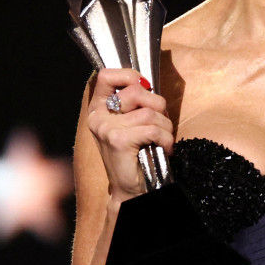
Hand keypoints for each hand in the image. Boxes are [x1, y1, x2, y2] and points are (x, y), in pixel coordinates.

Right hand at [86, 68, 173, 201]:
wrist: (132, 188)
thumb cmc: (136, 153)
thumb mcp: (132, 122)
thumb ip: (135, 102)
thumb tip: (146, 84)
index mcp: (98, 108)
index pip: (107, 76)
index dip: (129, 76)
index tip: (143, 88)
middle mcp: (98, 117)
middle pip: (136, 92)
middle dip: (158, 106)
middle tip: (160, 123)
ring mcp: (106, 129)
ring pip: (150, 112)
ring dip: (165, 127)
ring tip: (162, 139)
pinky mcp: (118, 141)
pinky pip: (153, 129)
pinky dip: (166, 139)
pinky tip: (164, 148)